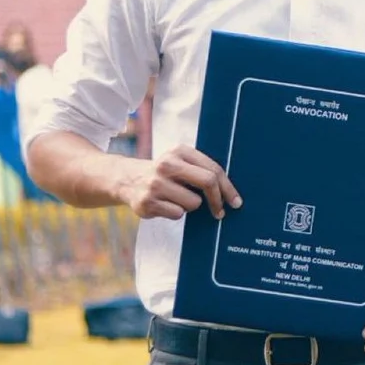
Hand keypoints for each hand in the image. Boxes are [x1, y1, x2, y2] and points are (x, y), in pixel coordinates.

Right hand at [116, 144, 241, 219]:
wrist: (128, 179)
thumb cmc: (166, 173)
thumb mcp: (181, 162)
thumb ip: (203, 170)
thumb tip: (231, 193)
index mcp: (180, 151)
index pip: (213, 169)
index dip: (228, 187)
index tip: (236, 201)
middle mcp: (167, 164)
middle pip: (208, 182)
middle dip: (218, 200)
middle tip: (221, 212)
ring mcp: (156, 184)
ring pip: (193, 203)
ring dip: (191, 205)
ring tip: (177, 199)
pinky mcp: (147, 202)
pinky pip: (178, 214)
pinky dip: (176, 212)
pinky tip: (164, 204)